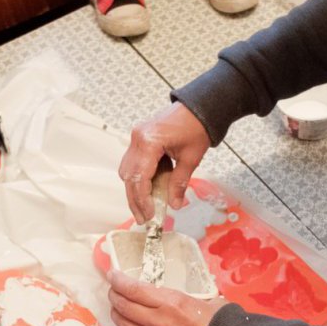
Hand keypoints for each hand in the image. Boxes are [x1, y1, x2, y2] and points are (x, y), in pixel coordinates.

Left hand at [107, 270, 226, 325]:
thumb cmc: (223, 322)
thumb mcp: (206, 299)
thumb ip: (188, 297)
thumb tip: (187, 295)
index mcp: (170, 302)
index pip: (134, 289)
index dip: (118, 281)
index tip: (113, 275)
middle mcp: (158, 320)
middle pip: (124, 306)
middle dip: (114, 296)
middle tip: (114, 290)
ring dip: (116, 315)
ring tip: (116, 308)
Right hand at [118, 103, 210, 223]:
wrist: (198, 107)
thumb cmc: (197, 127)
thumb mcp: (190, 159)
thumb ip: (179, 183)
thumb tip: (175, 204)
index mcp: (149, 142)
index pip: (140, 178)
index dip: (143, 199)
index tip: (150, 214)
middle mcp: (137, 139)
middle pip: (129, 177)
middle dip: (135, 200)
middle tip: (143, 218)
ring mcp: (136, 138)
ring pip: (127, 171)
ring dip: (134, 191)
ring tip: (144, 209)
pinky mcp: (139, 139)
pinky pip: (133, 163)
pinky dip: (138, 179)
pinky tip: (147, 191)